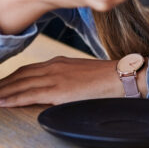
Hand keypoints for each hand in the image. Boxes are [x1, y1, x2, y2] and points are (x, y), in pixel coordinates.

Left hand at [0, 56, 133, 106]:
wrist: (120, 76)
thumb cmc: (104, 77)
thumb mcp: (80, 72)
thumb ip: (64, 77)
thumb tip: (55, 88)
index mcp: (59, 62)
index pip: (27, 69)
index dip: (10, 78)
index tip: (0, 85)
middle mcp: (54, 66)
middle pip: (19, 75)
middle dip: (2, 84)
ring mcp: (55, 77)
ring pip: (20, 84)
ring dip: (2, 91)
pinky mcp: (58, 90)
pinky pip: (28, 94)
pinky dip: (12, 98)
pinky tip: (1, 102)